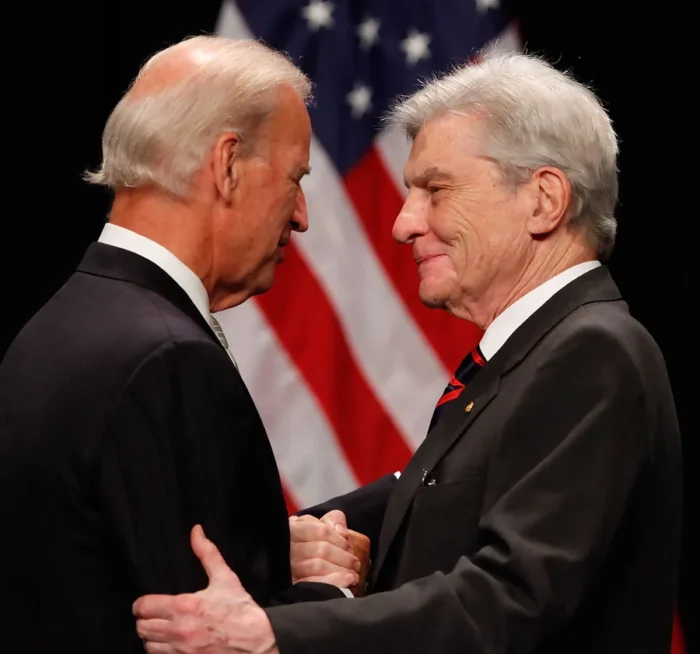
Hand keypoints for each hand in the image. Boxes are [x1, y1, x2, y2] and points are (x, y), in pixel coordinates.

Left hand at [133, 525, 277, 653]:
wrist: (258, 641)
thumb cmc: (240, 610)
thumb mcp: (224, 578)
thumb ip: (207, 553)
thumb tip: (196, 531)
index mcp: (184, 606)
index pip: (144, 607)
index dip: (142, 605)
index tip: (146, 604)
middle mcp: (178, 630)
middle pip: (142, 628)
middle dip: (146, 620)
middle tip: (155, 616)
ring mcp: (181, 651)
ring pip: (148, 646)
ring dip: (153, 638)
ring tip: (163, 631)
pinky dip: (162, 652)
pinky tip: (172, 645)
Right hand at [289, 510, 368, 592]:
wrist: (292, 571)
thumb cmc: (312, 543)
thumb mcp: (321, 525)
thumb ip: (334, 520)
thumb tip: (342, 531)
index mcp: (293, 528)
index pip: (321, 531)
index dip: (339, 540)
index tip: (350, 548)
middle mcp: (287, 546)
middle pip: (321, 550)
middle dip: (344, 558)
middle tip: (355, 564)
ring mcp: (287, 567)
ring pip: (317, 566)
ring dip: (340, 570)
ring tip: (354, 575)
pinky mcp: (291, 586)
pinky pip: (312, 583)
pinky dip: (332, 582)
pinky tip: (346, 581)